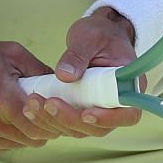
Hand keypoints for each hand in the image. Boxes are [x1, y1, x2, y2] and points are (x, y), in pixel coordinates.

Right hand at [0, 32, 66, 155]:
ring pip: (17, 144)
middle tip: (43, 111)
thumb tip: (65, 87)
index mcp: (1, 99)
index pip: (41, 123)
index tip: (57, 108)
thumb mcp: (10, 53)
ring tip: (18, 111)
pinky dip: (5, 136)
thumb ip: (40, 72)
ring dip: (23, 131)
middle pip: (32, 137)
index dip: (53, 118)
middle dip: (42, 125)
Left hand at [22, 7, 143, 138]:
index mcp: (130, 85)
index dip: (108, 119)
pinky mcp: (84, 109)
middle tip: (49, 104)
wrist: (96, 34)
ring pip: (82, 129)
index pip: (128, 114)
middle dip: (72, 120)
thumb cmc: (100, 33)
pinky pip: (69, 122)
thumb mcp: (89, 37)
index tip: (85, 114)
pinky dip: (51, 119)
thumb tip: (65, 75)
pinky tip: (32, 109)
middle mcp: (118, 102)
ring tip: (34, 105)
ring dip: (57, 122)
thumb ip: (78, 55)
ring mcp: (100, 108)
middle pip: (101, 127)